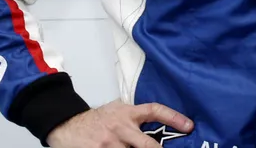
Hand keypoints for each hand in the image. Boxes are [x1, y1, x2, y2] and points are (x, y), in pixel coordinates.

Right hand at [47, 100, 192, 147]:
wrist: (67, 125)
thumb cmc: (95, 120)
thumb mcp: (116, 110)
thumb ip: (134, 117)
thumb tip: (156, 126)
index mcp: (127, 113)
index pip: (154, 111)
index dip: (173, 118)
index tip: (189, 126)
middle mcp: (121, 127)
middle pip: (148, 145)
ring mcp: (110, 143)